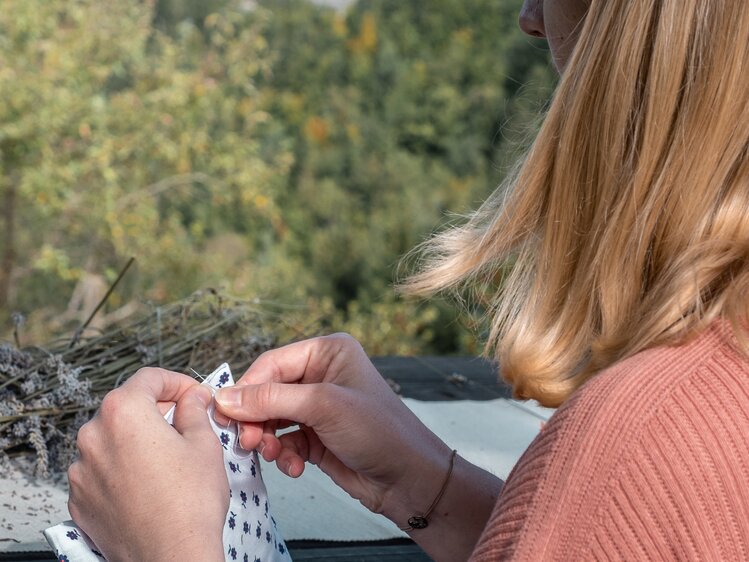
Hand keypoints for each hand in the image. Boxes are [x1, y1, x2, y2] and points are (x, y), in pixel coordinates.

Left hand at [68, 368, 226, 561]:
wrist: (171, 556)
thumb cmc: (190, 502)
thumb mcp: (204, 443)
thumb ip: (194, 409)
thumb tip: (192, 397)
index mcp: (124, 412)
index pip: (149, 378)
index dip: (178, 381)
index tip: (194, 394)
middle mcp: (93, 435)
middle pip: (127, 407)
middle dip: (156, 410)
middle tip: (185, 424)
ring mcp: (81, 470)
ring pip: (112, 439)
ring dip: (136, 440)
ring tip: (166, 459)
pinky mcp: (79, 499)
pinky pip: (101, 470)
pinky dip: (121, 468)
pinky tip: (147, 483)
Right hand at [213, 333, 451, 520]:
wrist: (408, 479)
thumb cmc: (379, 431)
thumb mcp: (323, 407)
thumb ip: (271, 400)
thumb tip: (224, 397)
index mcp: (328, 351)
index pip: (272, 363)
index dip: (247, 389)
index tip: (226, 414)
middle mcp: (322, 374)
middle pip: (267, 392)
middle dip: (256, 419)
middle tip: (247, 442)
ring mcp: (318, 406)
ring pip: (271, 419)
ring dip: (267, 440)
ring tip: (273, 456)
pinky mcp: (316, 435)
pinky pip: (284, 440)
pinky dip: (284, 455)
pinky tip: (295, 467)